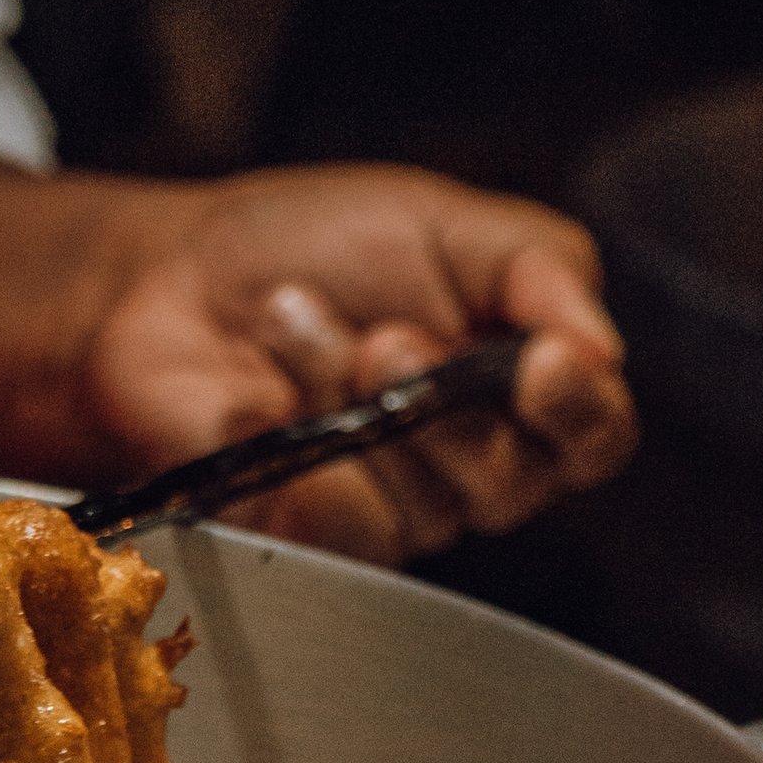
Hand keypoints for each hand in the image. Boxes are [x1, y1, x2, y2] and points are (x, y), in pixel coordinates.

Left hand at [0, 155, 635, 565]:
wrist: (162, 278)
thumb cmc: (304, 248)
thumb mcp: (441, 222)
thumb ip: (537, 264)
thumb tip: (599, 342)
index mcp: (514, 389)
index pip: (592, 434)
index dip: (580, 409)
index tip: (546, 361)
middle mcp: (465, 466)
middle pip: (512, 481)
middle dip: (442, 399)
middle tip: (381, 331)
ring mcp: (386, 510)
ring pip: (419, 502)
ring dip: (348, 395)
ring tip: (289, 319)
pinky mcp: (306, 541)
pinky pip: (339, 529)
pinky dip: (293, 447)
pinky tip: (252, 397)